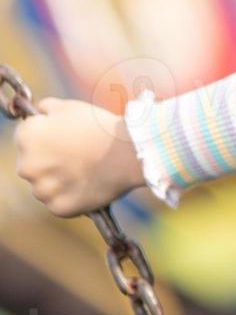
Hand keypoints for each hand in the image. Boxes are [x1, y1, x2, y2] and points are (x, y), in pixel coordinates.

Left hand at [14, 98, 144, 217]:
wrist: (131, 152)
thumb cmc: (100, 126)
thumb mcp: (70, 106)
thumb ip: (46, 108)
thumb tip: (38, 113)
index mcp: (27, 137)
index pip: (26, 135)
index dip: (46, 133)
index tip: (66, 134)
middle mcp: (27, 166)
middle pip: (33, 163)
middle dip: (49, 158)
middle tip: (77, 153)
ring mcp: (42, 190)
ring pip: (44, 185)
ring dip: (58, 180)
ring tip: (86, 169)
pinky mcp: (59, 207)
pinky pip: (59, 202)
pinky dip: (71, 196)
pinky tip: (88, 184)